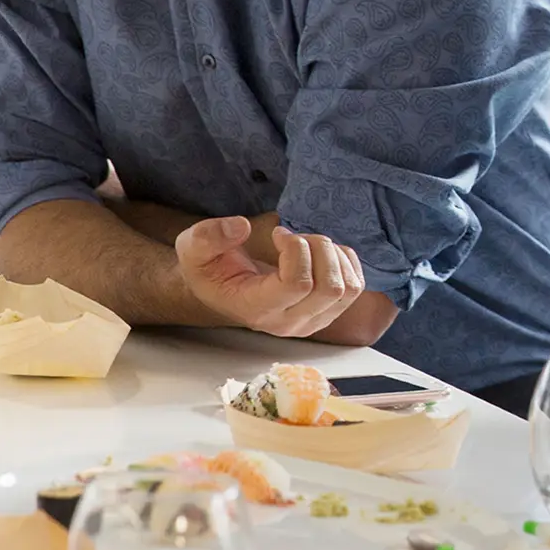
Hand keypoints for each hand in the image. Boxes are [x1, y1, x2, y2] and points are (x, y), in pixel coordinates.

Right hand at [175, 213, 371, 339]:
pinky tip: (320, 254)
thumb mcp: (193, 248)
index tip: (278, 234)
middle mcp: (289, 323)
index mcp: (257, 309)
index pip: (297, 285)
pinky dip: (345, 261)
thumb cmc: (209, 268)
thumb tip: (240, 227)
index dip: (296, 250)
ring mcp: (312, 321)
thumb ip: (208, 236)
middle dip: (318, 248)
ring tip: (307, 244)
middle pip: (329, 288)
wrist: (222, 288)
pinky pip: (356, 286)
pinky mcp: (329, 313)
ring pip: (348, 288)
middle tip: (295, 237)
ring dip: (333, 254)